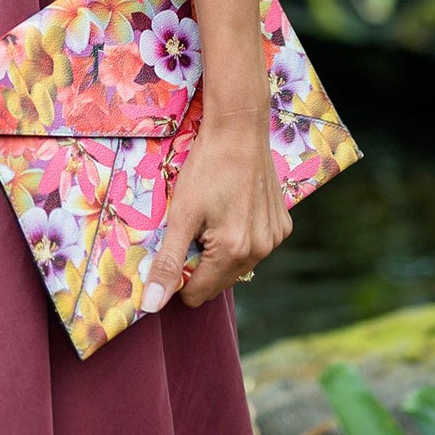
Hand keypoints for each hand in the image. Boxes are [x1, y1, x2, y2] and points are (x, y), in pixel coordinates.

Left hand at [140, 110, 290, 312]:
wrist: (239, 129)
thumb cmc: (206, 168)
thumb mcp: (181, 215)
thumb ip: (168, 263)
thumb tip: (152, 306)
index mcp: (234, 252)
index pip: (197, 293)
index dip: (178, 275)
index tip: (174, 246)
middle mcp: (261, 251)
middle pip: (218, 282)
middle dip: (200, 263)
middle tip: (191, 227)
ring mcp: (275, 238)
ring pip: (237, 266)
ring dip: (220, 251)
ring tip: (212, 216)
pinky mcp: (282, 225)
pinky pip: (255, 246)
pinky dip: (240, 237)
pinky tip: (231, 210)